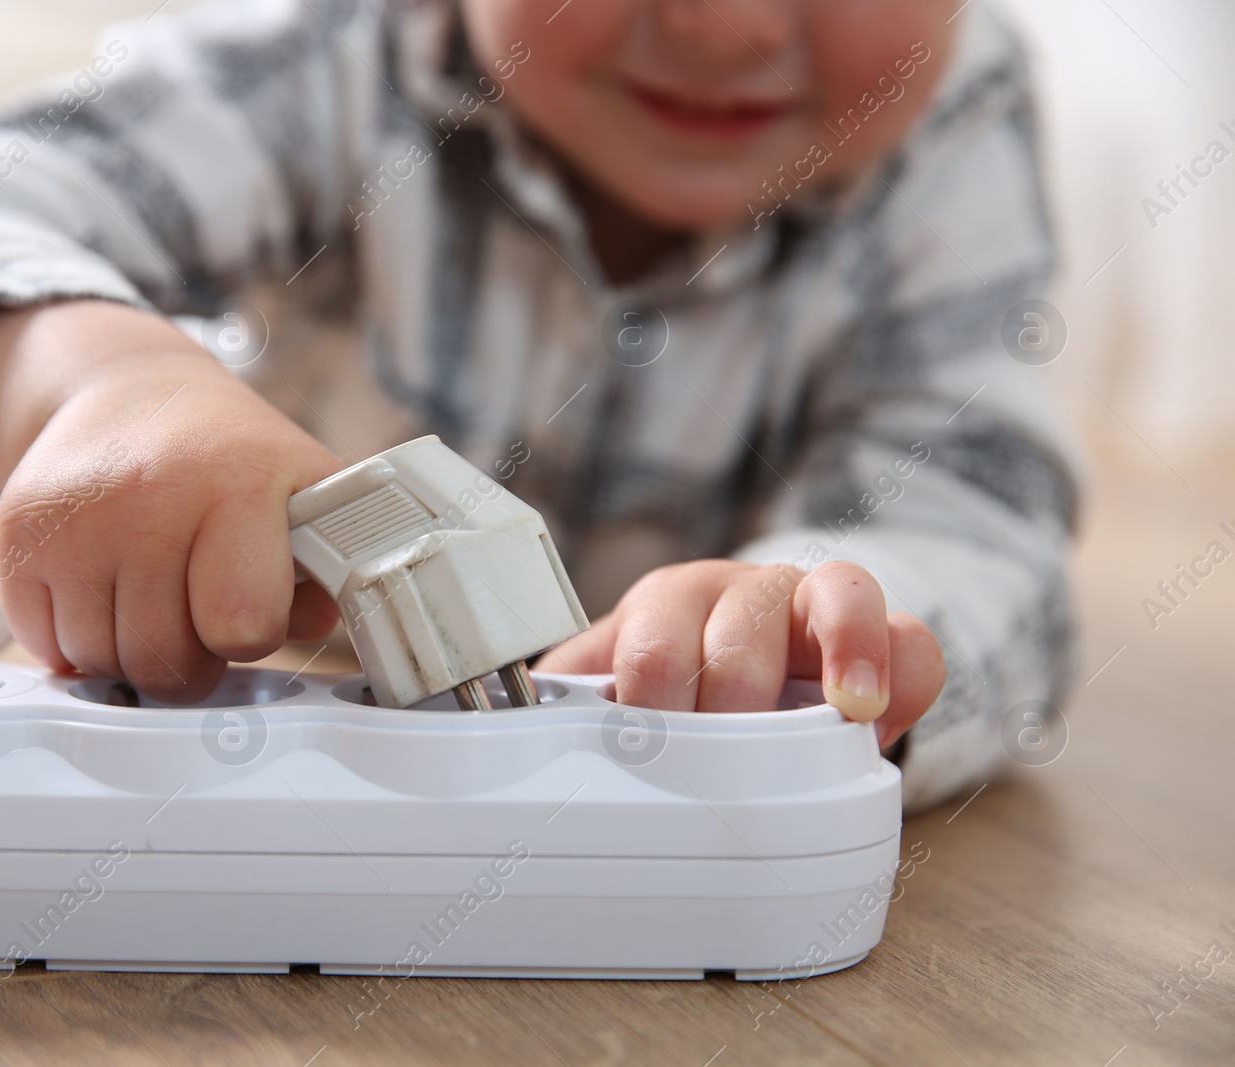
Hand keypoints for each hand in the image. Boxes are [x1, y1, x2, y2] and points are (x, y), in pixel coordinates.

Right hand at [0, 300, 341, 700]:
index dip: (251, 633)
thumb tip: (314, 627)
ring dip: (132, 652)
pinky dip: (77, 640)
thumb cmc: (229, 459)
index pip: (241, 622)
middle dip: (191, 659)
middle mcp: (147, 497)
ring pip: (102, 661)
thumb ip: (325, 569)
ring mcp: (73, 520)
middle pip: (164, 660)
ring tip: (155, 597)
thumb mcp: (302, 493)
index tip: (253, 608)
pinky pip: (47, 648)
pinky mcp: (14, 537)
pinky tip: (106, 592)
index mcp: (237, 484)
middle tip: (200, 617)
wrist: (132, 394)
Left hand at [539, 560, 945, 748]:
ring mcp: (815, 606)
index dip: (646, 687)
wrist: (749, 658)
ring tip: (835, 712)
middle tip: (720, 754)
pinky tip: (876, 715)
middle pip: (736, 626)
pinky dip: (897, 672)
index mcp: (666, 608)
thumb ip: (576, 709)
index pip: (653, 634)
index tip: (643, 737)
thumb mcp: (619, 694)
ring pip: (833, 593)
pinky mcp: (883, 639)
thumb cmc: (680, 686)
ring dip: (833, 658)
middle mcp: (740, 595)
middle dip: (727, 697)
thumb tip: (509, 743)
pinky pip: (911, 637)